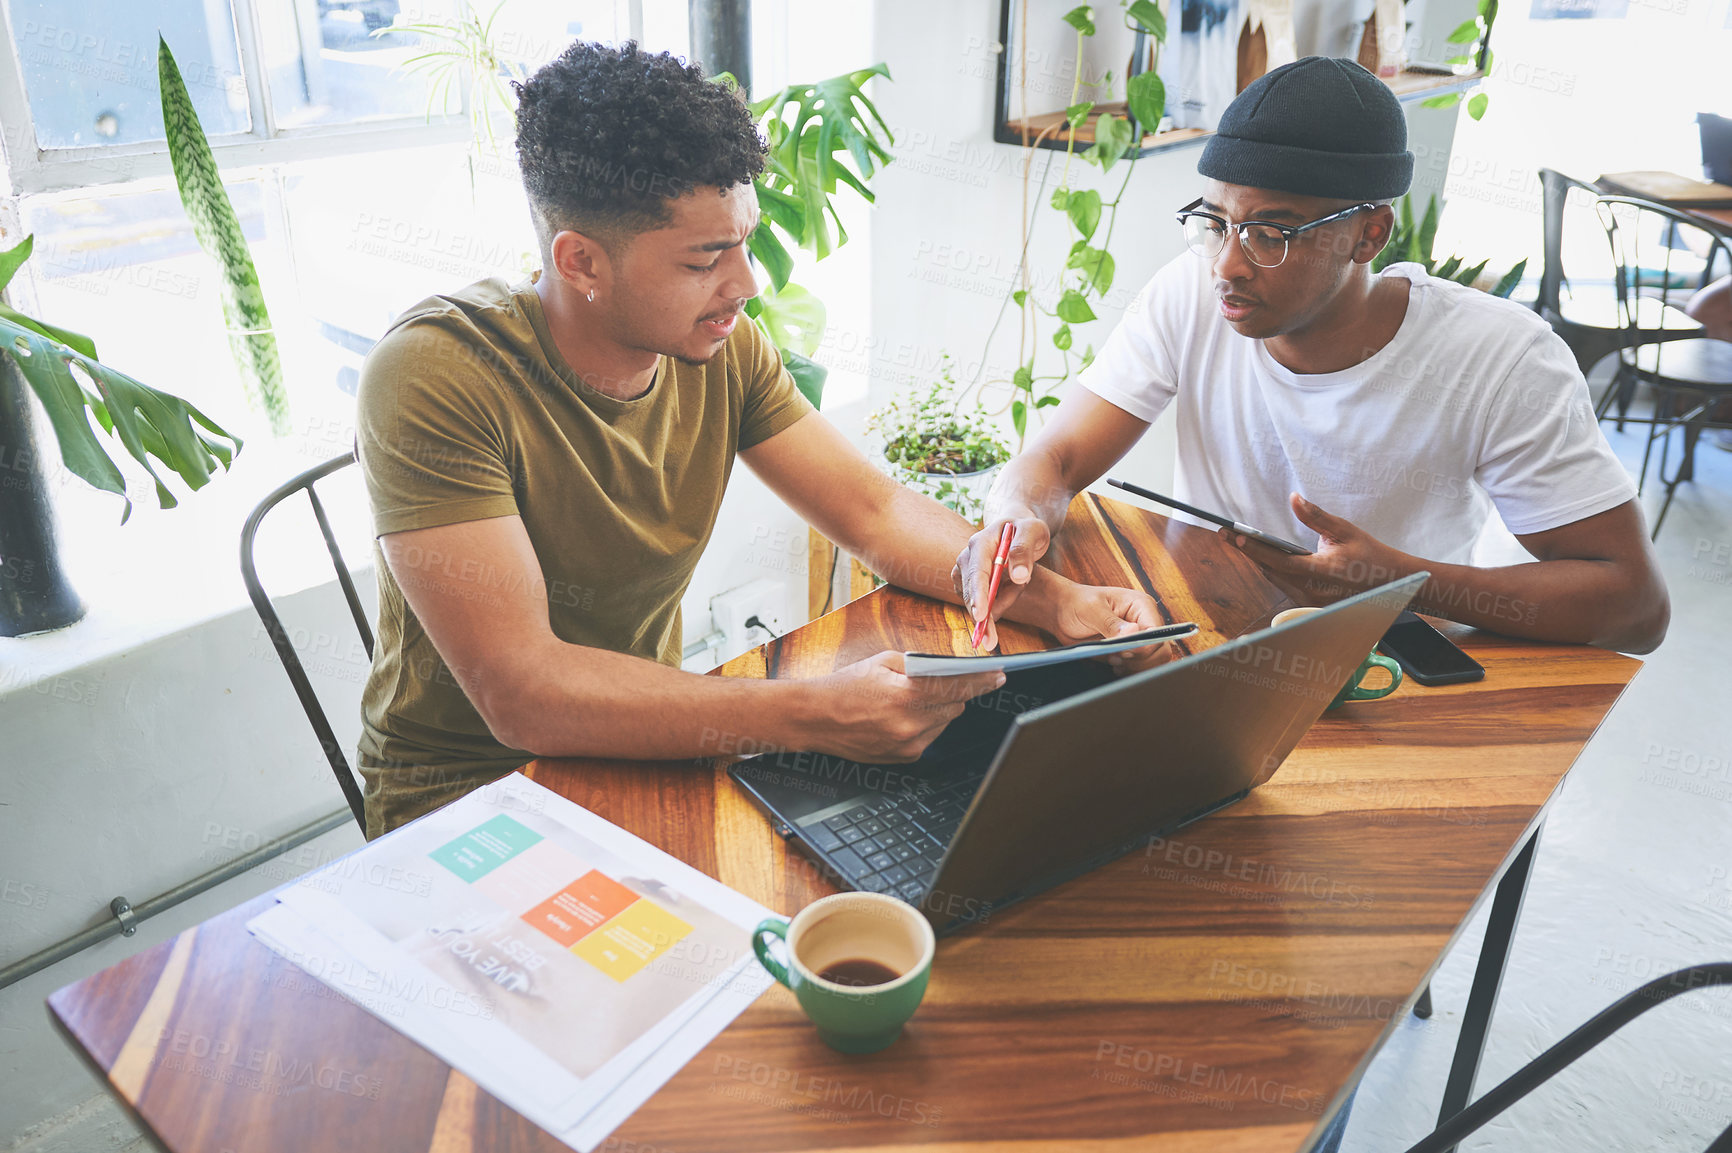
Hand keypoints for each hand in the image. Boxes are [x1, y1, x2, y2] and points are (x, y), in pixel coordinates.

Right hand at [800, 651, 1006, 762]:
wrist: (814, 718)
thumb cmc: (845, 686)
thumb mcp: (883, 661)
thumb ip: (919, 665)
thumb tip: (949, 669)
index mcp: (907, 694)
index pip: (958, 686)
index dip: (982, 680)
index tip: (999, 676)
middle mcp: (910, 723)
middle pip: (956, 706)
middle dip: (954, 693)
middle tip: (942, 683)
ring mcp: (907, 744)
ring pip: (944, 724)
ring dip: (938, 710)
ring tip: (912, 700)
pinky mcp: (903, 758)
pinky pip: (929, 738)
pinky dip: (925, 726)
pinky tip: (903, 717)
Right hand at [953, 512, 1051, 649]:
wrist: (1019, 525)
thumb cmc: (1027, 527)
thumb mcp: (1034, 531)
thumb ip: (1024, 551)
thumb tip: (1017, 575)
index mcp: (981, 542)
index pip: (976, 571)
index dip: (977, 595)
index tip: (981, 616)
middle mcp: (968, 556)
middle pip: (970, 591)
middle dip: (981, 616)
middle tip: (990, 641)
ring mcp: (967, 569)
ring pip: (976, 600)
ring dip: (998, 604)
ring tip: (1020, 587)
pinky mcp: (971, 581)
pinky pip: (983, 601)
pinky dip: (999, 603)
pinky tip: (1013, 590)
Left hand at [1041, 579, 1179, 673]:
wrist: (1063, 613)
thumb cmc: (1077, 603)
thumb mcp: (1092, 609)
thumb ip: (1111, 623)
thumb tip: (1133, 633)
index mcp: (1142, 606)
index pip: (1157, 632)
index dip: (1144, 647)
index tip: (1123, 651)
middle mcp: (1145, 623)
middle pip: (1160, 651)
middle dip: (1140, 660)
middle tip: (1116, 658)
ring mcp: (1139, 639)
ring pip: (1153, 662)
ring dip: (1134, 667)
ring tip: (1113, 660)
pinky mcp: (1130, 652)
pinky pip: (1140, 668)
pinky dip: (1129, 672)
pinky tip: (1115, 666)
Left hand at [1229, 494, 1412, 603]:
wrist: (1392, 582)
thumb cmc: (1371, 556)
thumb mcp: (1344, 531)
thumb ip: (1315, 516)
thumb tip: (1294, 499)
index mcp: (1320, 573)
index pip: (1277, 561)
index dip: (1253, 549)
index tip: (1235, 536)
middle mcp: (1312, 592)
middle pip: (1270, 571)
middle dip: (1248, 552)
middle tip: (1228, 535)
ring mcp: (1311, 601)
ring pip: (1276, 580)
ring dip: (1259, 562)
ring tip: (1240, 543)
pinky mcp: (1312, 604)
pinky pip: (1285, 586)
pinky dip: (1273, 571)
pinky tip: (1264, 558)